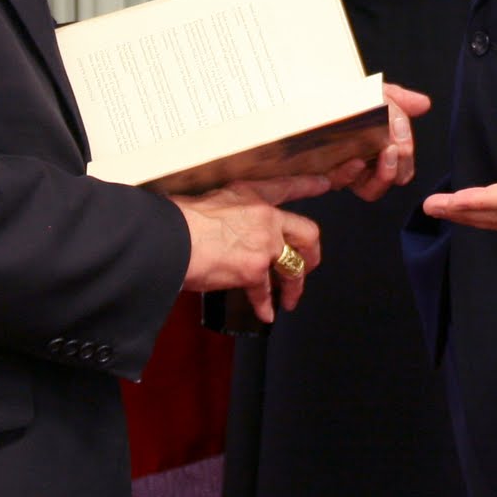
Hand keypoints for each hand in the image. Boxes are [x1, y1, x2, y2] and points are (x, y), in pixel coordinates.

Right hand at [172, 177, 324, 322]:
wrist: (171, 239)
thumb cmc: (178, 219)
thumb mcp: (208, 202)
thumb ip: (225, 213)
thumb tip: (221, 228)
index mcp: (250, 194)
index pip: (286, 187)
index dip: (309, 185)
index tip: (326, 183)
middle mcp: (264, 217)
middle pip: (307, 233)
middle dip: (312, 253)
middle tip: (309, 264)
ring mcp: (264, 244)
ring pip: (294, 268)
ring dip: (294, 287)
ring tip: (290, 299)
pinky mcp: (254, 271)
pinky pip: (266, 292)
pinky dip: (266, 305)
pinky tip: (266, 314)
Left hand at [330, 83, 428, 202]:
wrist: (302, 93)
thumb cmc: (339, 97)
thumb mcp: (373, 92)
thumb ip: (399, 100)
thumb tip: (423, 104)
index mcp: (377, 148)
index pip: (402, 166)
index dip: (405, 161)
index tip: (403, 143)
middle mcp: (363, 163)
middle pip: (392, 179)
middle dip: (399, 167)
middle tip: (397, 149)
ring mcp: (343, 170)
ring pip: (372, 189)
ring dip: (384, 174)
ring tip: (386, 152)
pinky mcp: (320, 173)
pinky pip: (341, 183)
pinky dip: (351, 173)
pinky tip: (356, 160)